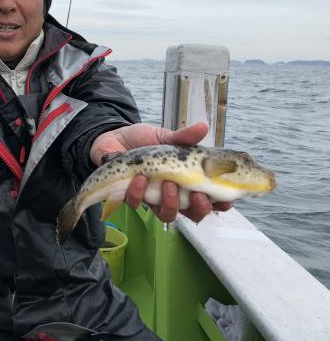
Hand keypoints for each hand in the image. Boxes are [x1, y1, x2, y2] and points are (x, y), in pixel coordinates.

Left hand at [90, 122, 232, 222]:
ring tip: (167, 184)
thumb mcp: (164, 136)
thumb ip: (183, 137)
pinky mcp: (130, 197)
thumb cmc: (144, 141)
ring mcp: (152, 198)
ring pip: (167, 213)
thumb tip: (204, 126)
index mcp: (186, 180)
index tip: (226, 200)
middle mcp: (172, 194)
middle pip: (192, 213)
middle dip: (198, 208)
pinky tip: (139, 179)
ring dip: (170, 202)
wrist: (114, 138)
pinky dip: (139, 192)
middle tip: (197, 194)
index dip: (220, 204)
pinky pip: (137, 203)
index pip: (210, 198)